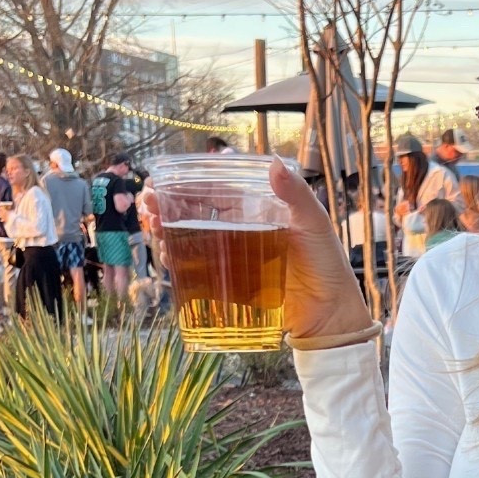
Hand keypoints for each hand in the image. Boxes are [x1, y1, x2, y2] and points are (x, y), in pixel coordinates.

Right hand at [139, 157, 369, 339]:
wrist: (330, 314)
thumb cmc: (328, 265)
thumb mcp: (315, 224)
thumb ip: (296, 195)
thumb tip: (274, 163)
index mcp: (258, 208)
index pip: (216, 189)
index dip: (187, 184)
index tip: (163, 181)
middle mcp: (242, 228)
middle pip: (195, 212)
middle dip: (168, 206)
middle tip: (148, 204)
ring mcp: (234, 256)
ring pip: (191, 238)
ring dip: (167, 232)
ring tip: (154, 229)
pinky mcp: (230, 283)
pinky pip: (198, 269)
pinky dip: (178, 262)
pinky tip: (166, 256)